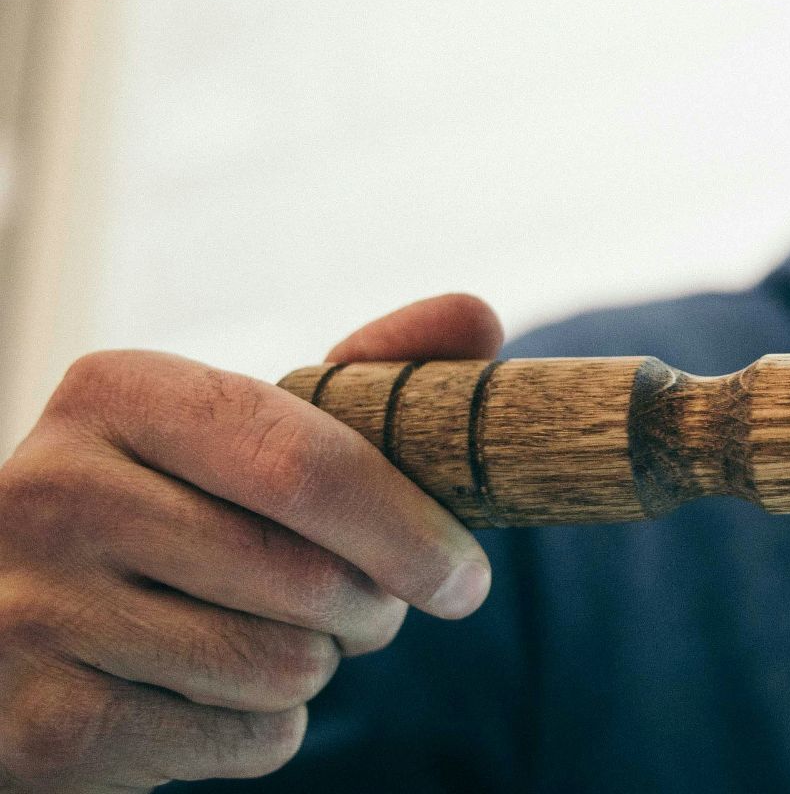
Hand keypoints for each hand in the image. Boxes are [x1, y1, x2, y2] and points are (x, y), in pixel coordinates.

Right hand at [0, 294, 502, 790]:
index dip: (410, 530)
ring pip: (281, 667)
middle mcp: (51, 491)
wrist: (13, 635)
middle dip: (371, 611)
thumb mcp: (242, 431)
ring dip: (311, 670)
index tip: (466, 578)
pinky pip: (242, 740)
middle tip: (363, 610)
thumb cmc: (172, 516)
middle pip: (308, 579)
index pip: (307, 465)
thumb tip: (477, 316)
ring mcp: (30, 611)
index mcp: (116, 393)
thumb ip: (363, 374)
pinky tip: (206, 697)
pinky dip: (263, 732)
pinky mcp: (40, 726)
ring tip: (264, 641)